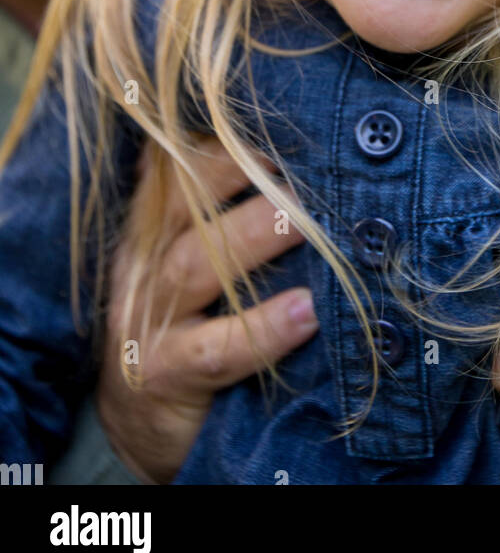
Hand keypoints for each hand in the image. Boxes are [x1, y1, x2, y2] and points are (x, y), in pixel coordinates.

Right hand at [97, 136, 316, 483]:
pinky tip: (307, 313)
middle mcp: (141, 265)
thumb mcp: (186, 262)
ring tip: (311, 224)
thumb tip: (286, 152)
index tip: (281, 124)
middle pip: (184, 202)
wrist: (134, 427)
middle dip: (244, 174)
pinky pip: (215, 348)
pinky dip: (263, 329)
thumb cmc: (183, 327)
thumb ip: (216, 212)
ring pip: (195, 265)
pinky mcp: (164, 376)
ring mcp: (147, 320)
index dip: (224, 140)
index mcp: (150, 229)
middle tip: (306, 163)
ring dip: (257, 237)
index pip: (175, 165)